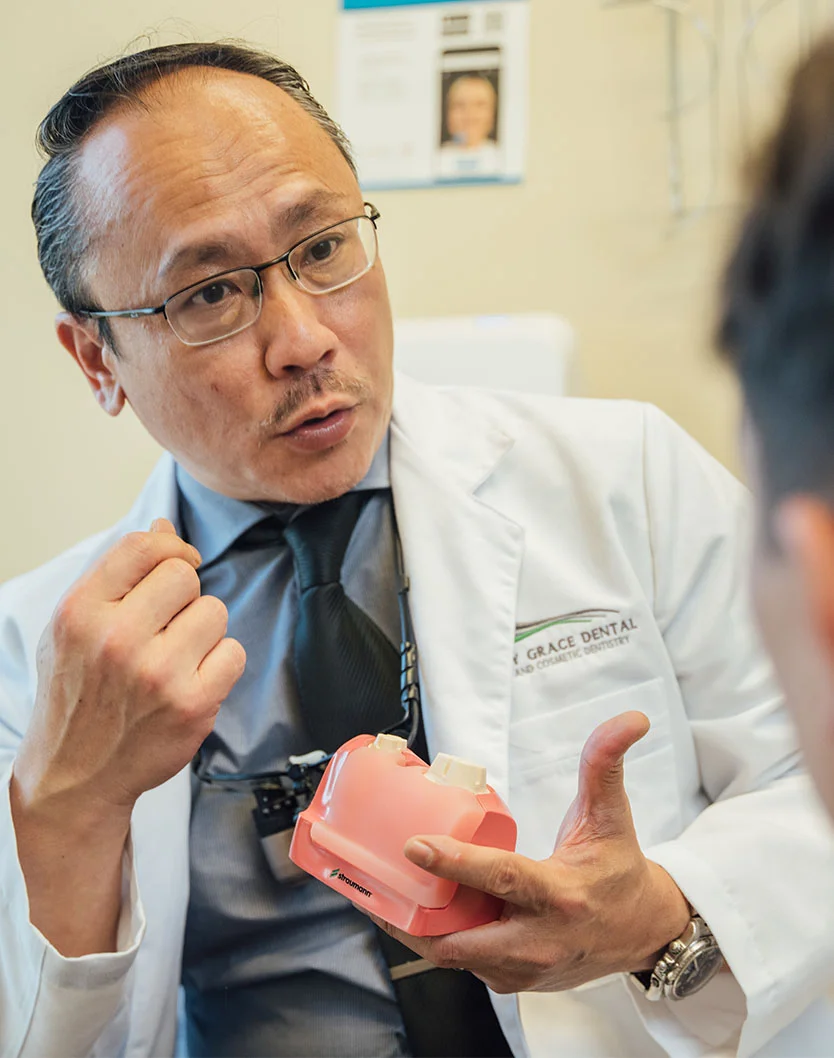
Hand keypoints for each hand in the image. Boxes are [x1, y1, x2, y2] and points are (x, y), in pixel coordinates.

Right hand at [14, 518, 245, 817]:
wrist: (76, 776)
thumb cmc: (78, 693)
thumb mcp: (75, 626)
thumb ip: (118, 574)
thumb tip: (165, 527)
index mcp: (81, 611)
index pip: (143, 547)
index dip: (171, 547)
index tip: (179, 563)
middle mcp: (117, 639)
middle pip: (185, 576)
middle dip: (184, 596)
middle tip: (166, 627)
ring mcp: (157, 673)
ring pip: (214, 612)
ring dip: (203, 632)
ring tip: (174, 659)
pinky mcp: (192, 704)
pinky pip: (234, 652)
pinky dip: (221, 664)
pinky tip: (192, 682)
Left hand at [369, 711, 689, 993]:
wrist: (642, 932)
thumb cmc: (619, 870)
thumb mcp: (612, 815)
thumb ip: (606, 763)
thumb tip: (629, 718)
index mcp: (561, 894)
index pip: (502, 878)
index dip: (455, 863)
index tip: (415, 845)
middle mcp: (541, 940)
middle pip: (464, 938)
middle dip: (417, 915)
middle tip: (382, 878)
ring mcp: (526, 969)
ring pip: (455, 956)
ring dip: (420, 927)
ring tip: (387, 890)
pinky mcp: (515, 982)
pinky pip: (464, 964)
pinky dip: (439, 938)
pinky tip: (420, 909)